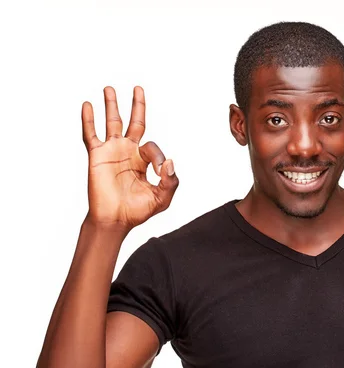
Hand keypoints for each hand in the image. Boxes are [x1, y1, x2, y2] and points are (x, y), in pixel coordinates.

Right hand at [82, 86, 178, 230]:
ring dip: (112, 105)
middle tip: (138, 88)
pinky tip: (88, 105)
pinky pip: (91, 134)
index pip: (153, 146)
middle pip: (134, 122)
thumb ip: (171, 182)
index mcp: (144, 161)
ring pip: (112, 122)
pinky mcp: (97, 155)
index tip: (160, 170)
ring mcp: (112, 151)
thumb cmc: (137, 211)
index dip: (159, 156)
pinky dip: (89, 120)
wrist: (115, 220)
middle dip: (137, 105)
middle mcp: (128, 152)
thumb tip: (171, 162)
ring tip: (110, 89)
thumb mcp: (162, 198)